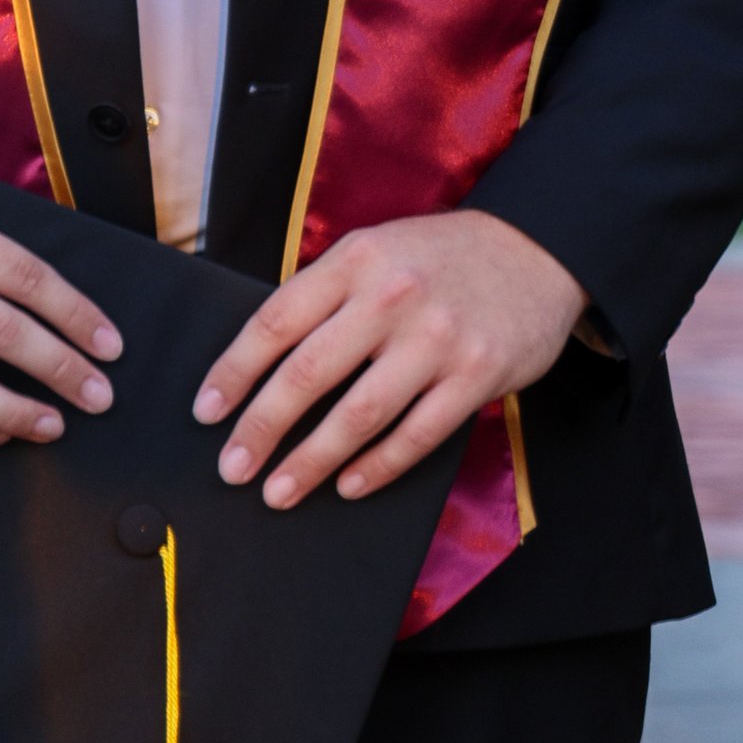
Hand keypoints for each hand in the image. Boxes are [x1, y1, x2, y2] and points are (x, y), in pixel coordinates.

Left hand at [191, 212, 581, 508]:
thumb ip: (326, 296)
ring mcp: (438, 338)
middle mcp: (392, 296)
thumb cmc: (438, 259)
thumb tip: (260, 365)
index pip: (277, 320)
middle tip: (232, 468)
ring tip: (278, 491)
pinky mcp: (477, 375)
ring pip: (359, 414)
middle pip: (308, 372)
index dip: (235, 371)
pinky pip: (416, 435)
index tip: (206, 412)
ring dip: (312, 461)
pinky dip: (377, 467)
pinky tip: (348, 486)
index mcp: (356, 259)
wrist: (536, 250)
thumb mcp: (376, 251)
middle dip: (262, 427)